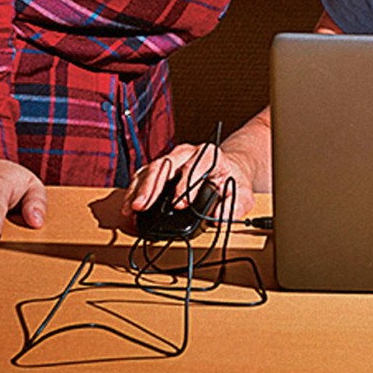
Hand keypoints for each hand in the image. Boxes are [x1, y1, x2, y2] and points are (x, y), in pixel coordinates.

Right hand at [126, 142, 255, 222]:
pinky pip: (144, 175)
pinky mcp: (162, 168)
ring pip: (151, 168)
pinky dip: (135, 190)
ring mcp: (173, 158)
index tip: (178, 205)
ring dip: (139, 189)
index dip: (184, 186)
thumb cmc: (233, 180)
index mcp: (209, 155)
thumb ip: (234, 206)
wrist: (228, 169)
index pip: (193, 167)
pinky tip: (129, 205)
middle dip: (152, 186)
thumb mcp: (243, 193)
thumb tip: (217, 219)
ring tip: (131, 209)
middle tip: (142, 206)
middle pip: (165, 164)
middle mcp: (188, 153)